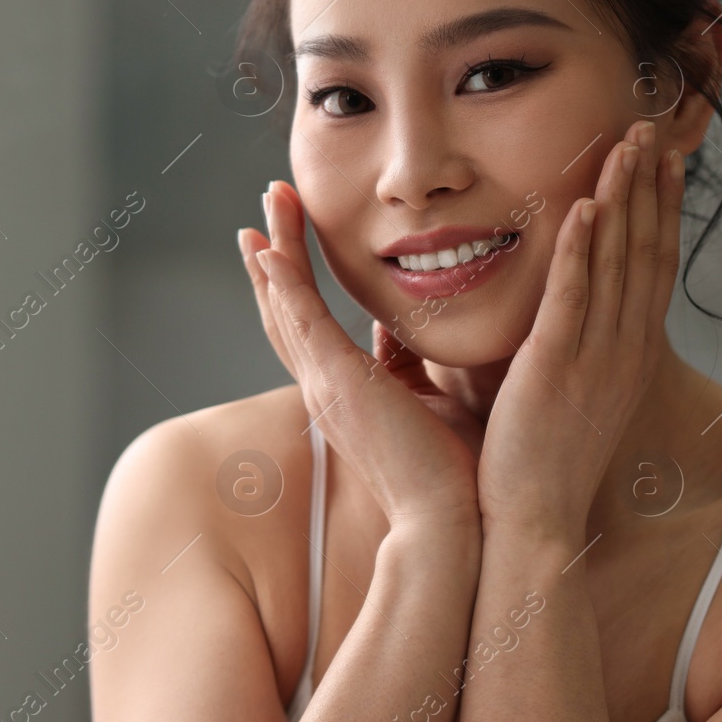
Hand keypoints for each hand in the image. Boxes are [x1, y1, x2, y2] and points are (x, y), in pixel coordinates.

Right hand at [237, 181, 481, 530]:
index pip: (309, 323)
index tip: (286, 237)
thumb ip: (413, 365)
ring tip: (270, 201)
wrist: (451, 520)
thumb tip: (409, 333)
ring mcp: (325, 384)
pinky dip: (282, 284)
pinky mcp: (337, 383)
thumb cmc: (452, 472)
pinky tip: (269, 249)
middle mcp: (324, 386)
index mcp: (345, 392)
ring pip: (285, 304)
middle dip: (275, 252)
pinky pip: (301, 322)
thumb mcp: (432, 400)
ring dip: (274, 251)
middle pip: (284, 307)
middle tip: (270, 201)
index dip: (292, 280)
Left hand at [476, 120, 683, 540]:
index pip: (652, 267)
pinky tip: (581, 204)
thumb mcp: (571, 396)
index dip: (660, 209)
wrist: (534, 526)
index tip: (662, 161)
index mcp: (630, 356)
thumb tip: (562, 314)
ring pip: (616, 263)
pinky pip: (572, 298)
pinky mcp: (555, 369)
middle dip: (649, 186)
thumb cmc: (540, 466)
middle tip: (650, 129)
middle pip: (645, 251)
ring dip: (622, 198)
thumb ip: (571, 348)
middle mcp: (624, 351)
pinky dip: (580, 249)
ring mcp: (595, 359)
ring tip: (625, 143)